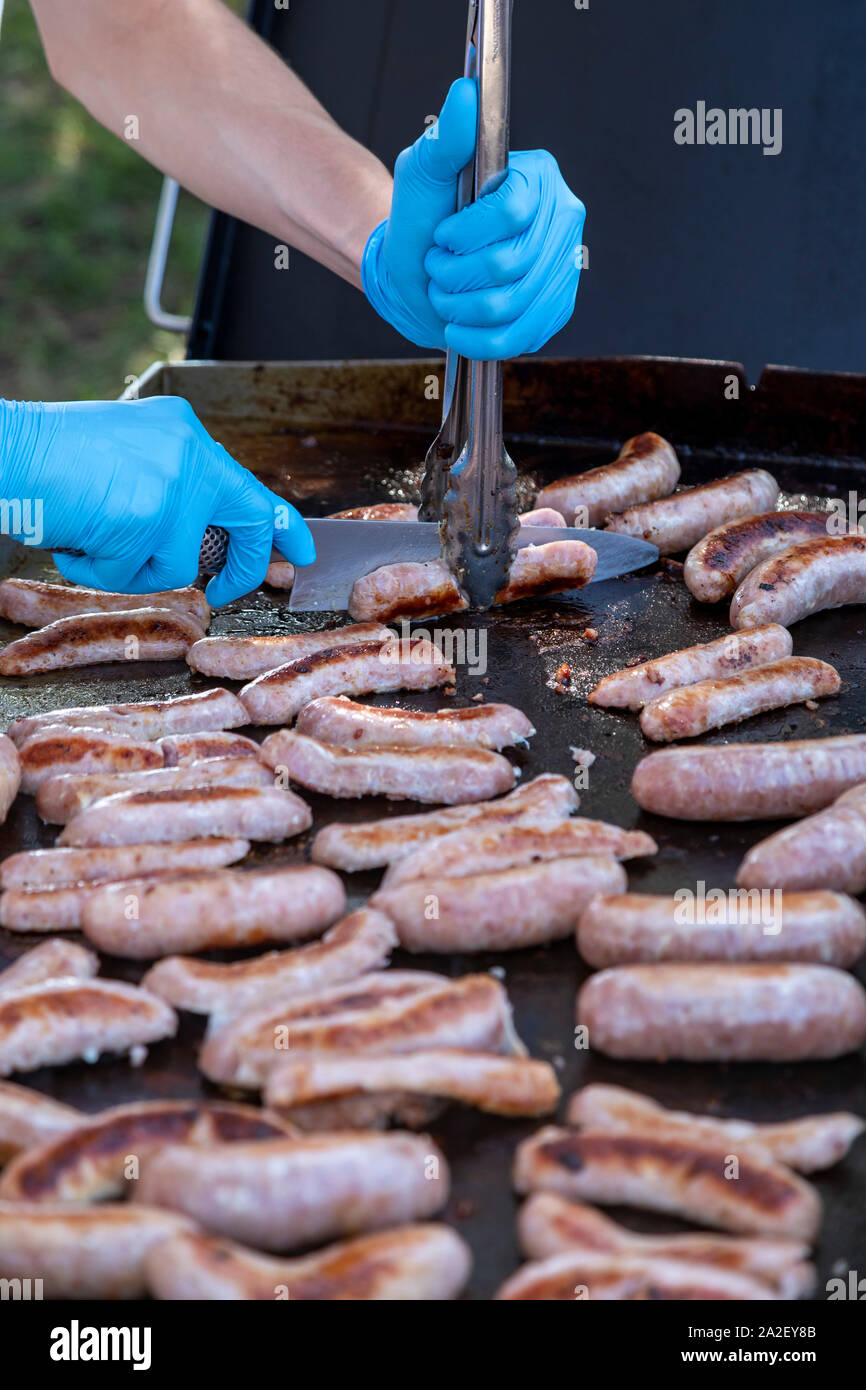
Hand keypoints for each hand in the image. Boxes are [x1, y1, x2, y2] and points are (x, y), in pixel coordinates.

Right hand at [0, 396, 314, 605]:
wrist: (7, 450)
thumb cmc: (50, 458)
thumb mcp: (128, 456)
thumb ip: (171, 486)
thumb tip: (202, 538)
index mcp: (185, 434)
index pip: (249, 484)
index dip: (282, 524)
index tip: (302, 551)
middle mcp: (190, 453)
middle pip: (251, 523)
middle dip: (246, 567)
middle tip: (227, 591)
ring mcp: (173, 487)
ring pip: (178, 565)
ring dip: (131, 568)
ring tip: (89, 537)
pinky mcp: (150, 519)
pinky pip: (133, 576)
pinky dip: (98, 571)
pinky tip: (74, 539)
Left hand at [425, 149, 585, 359]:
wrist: (417, 271)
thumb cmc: (422, 215)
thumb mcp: (423, 170)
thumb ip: (444, 137)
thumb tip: (464, 96)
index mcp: (539, 177)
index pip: (512, 214)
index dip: (465, 234)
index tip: (443, 233)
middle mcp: (563, 219)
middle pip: (510, 264)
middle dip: (456, 273)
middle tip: (438, 266)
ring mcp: (564, 268)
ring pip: (510, 304)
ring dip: (460, 305)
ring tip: (445, 291)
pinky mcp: (555, 310)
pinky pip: (519, 337)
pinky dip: (477, 338)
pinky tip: (457, 326)